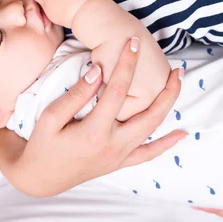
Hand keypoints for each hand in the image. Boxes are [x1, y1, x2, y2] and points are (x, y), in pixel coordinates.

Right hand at [11, 38, 185, 196]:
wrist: (40, 177)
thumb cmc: (42, 144)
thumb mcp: (50, 117)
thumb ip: (76, 95)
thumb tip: (98, 71)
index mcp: (94, 132)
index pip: (117, 91)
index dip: (126, 65)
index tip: (132, 44)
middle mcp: (113, 145)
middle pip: (148, 113)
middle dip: (165, 89)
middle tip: (176, 67)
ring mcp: (119, 156)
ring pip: (153, 130)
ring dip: (169, 106)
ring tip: (178, 84)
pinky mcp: (120, 163)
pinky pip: (148, 154)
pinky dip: (166, 144)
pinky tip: (182, 133)